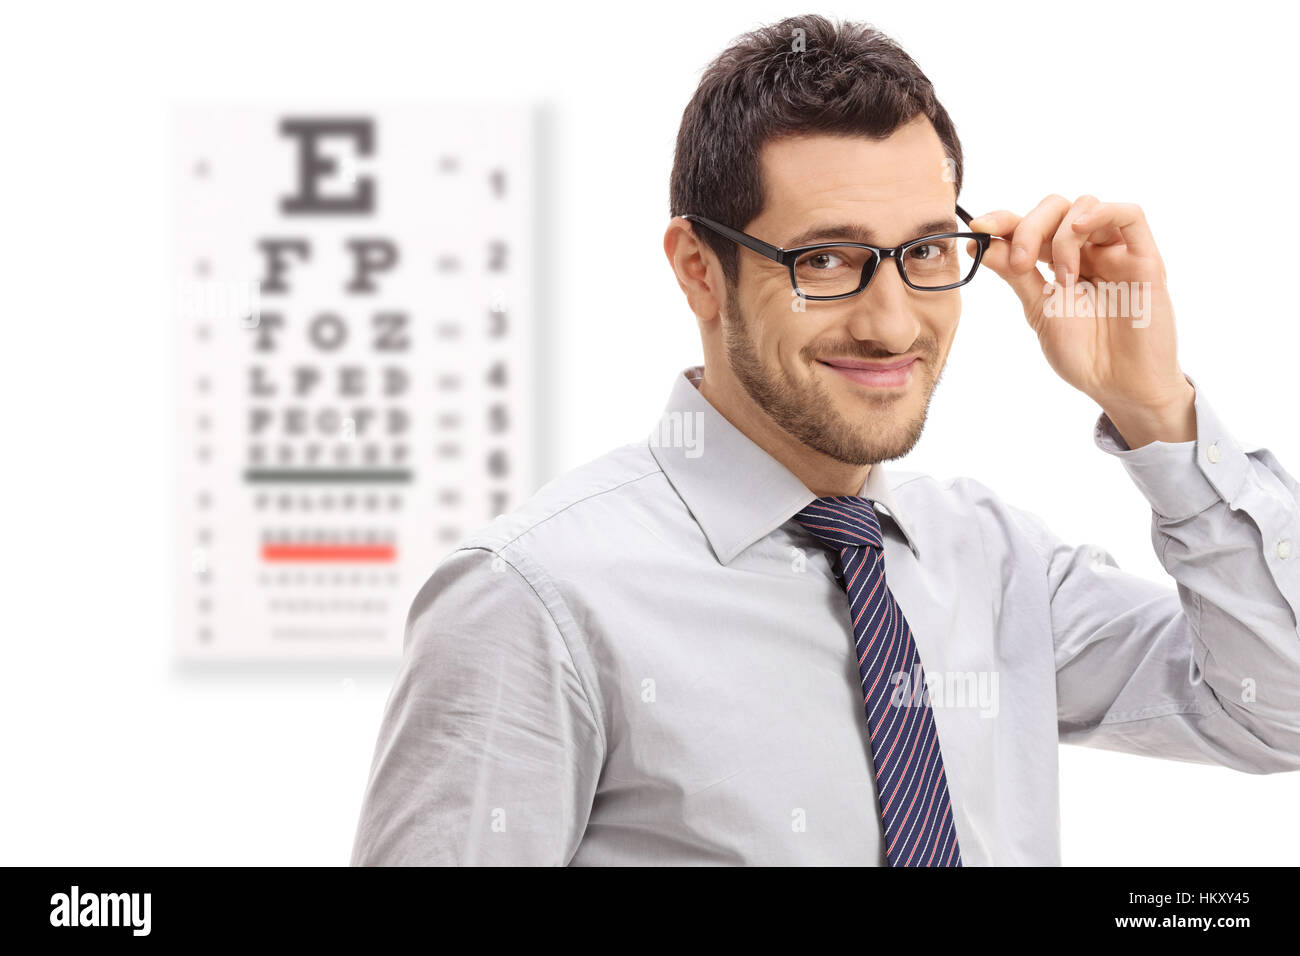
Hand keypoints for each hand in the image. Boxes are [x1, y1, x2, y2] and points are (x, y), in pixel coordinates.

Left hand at [969, 195, 1195, 444]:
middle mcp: (1086, 251)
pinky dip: (1103, 212)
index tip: (978, 228)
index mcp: (1058, 263)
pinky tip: (1081, 229)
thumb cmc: (1083, 353)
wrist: (1119, 386)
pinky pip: (1131, 214)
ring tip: (1063, 279)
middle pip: (1055, 208)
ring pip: (1086, 205)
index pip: (1030, 225)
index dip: (1003, 219)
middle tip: (1020, 263)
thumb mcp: (1039, 310)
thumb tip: (981, 243)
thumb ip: (1016, 274)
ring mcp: (1115, 252)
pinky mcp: (1144, 258)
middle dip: (1029, 227)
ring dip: (1063, 235)